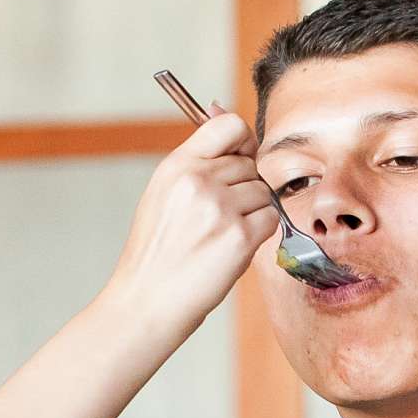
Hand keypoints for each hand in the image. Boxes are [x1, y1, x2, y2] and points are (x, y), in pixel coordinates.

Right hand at [100, 108, 279, 332]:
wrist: (146, 301)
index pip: (227, 125)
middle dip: (243, 188)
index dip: (242, 140)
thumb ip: (195, 162)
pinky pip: (271, 218)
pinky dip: (260, 234)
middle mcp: (198, 181)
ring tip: (221, 236)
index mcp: (176, 166)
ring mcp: (220, 208)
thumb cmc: (155, 254)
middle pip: (250, 164)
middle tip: (218, 218)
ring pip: (263, 192)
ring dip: (253, 213)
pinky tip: (232, 249)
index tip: (240, 156)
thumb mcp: (162, 194)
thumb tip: (225, 116)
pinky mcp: (240, 237)